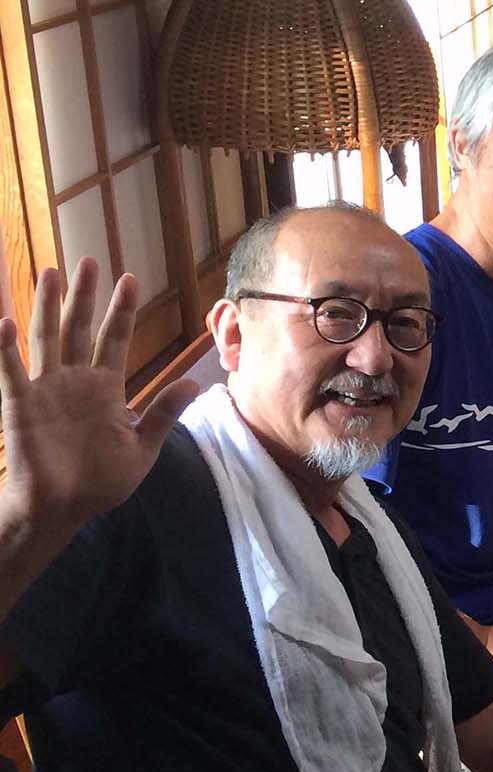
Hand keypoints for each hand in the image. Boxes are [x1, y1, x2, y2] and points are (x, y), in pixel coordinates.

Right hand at [0, 260, 196, 533]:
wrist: (64, 510)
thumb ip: (163, 413)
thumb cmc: (100, 482)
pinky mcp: (21, 406)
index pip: (115, 339)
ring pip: (46, 338)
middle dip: (85, 296)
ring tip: (50, 273)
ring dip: (46, 306)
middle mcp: (74, 381)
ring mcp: (46, 390)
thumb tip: (194, 383)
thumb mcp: (142, 447)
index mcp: (105, 388)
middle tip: (90, 260)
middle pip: (80, 328)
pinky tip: (6, 321)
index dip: (121, 310)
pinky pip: (11, 372)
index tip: (129, 278)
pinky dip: (5, 348)